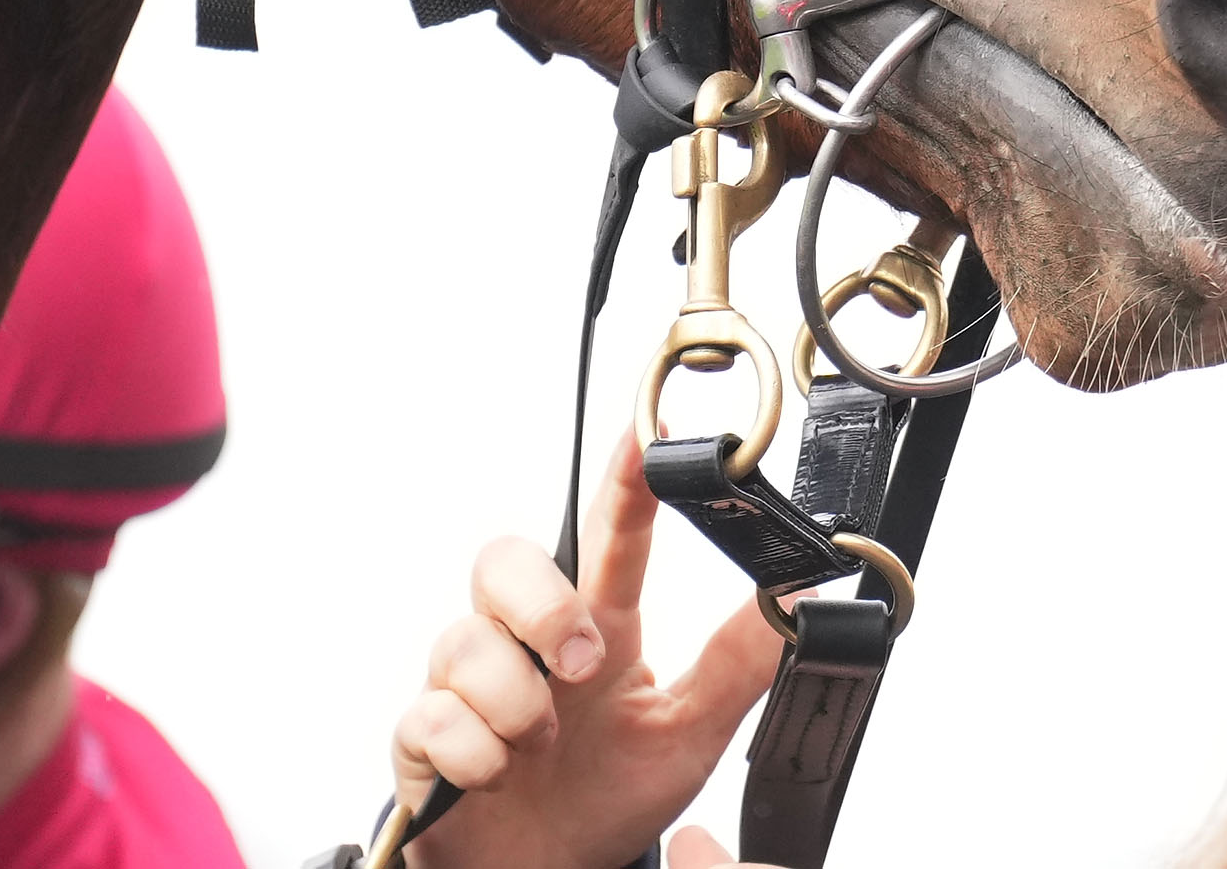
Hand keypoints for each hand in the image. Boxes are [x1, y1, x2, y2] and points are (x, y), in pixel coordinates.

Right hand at [388, 435, 783, 868]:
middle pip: (506, 558)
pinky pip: (430, 717)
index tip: (646, 433)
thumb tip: (801, 595)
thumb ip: (738, 664)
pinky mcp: (425, 738)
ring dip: (515, 702)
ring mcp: (471, 686)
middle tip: (581, 664)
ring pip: (464, 640)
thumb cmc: (608, 793)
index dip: (625, 479)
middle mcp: (528, 643)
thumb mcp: (688, 735)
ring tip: (543, 745)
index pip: (611, 536)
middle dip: (542, 604)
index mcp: (599, 630)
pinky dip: (475, 753)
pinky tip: (499, 774)